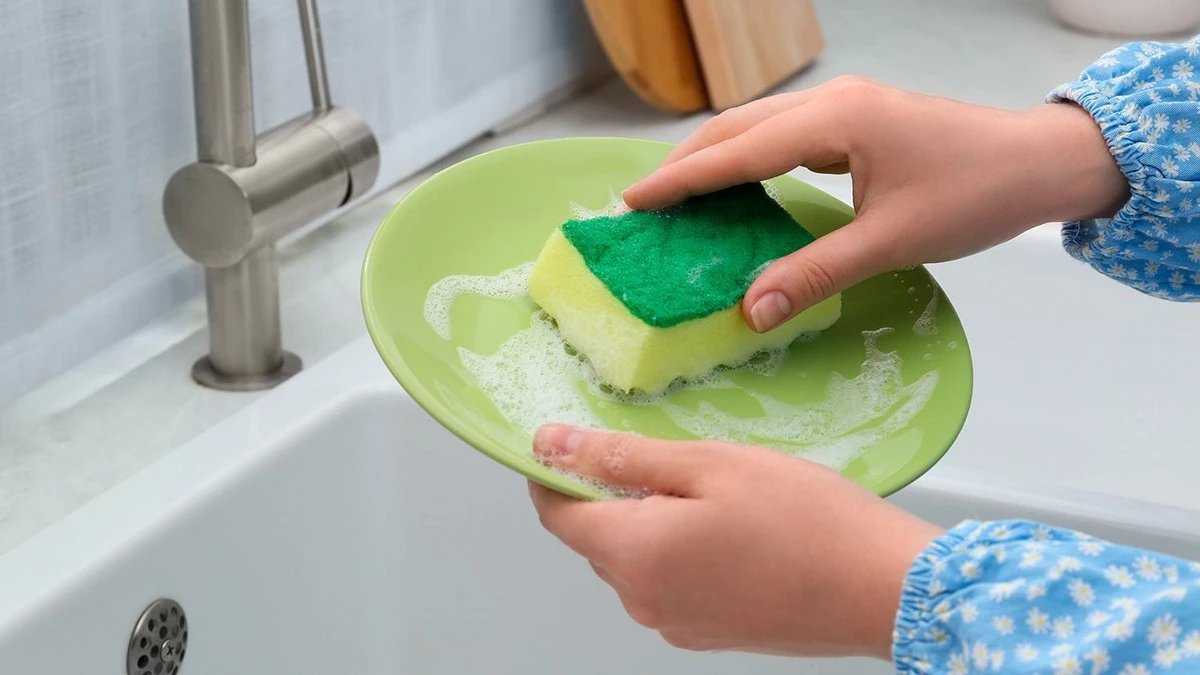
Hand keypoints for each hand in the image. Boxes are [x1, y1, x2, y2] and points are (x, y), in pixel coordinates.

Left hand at [527, 424, 943, 658]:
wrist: (882, 589)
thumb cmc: (806, 520)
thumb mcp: (708, 464)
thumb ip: (622, 457)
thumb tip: (552, 444)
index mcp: (633, 555)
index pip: (556, 514)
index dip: (554, 471)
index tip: (573, 439)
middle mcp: (643, 602)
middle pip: (596, 538)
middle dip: (612, 492)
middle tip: (668, 453)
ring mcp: (677, 624)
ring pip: (636, 559)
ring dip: (652, 520)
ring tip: (711, 488)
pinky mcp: (709, 633)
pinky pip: (670, 582)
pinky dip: (681, 549)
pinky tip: (730, 525)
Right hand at [623, 76, 1129, 332]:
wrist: (1040, 163)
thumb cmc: (976, 196)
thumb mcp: (892, 241)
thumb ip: (815, 272)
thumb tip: (751, 310)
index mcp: (836, 120)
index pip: (737, 152)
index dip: (681, 180)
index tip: (632, 203)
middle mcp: (831, 102)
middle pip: (735, 128)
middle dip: (685, 164)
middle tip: (641, 207)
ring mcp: (844, 106)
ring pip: (756, 128)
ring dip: (713, 159)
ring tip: (674, 199)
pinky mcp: (855, 119)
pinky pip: (781, 136)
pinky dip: (746, 160)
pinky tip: (734, 189)